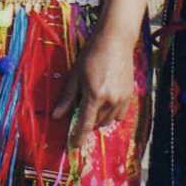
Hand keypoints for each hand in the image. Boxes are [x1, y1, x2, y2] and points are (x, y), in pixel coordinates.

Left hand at [52, 30, 138, 151]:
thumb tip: (56, 116)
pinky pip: (120, 114)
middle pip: (96, 123)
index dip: (78, 137)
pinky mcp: (129, 95)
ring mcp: (122, 98)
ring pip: (108, 120)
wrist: (116, 41)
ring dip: (98, 119)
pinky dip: (111, 114)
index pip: (85, 124)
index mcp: (94, 95)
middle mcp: (110, 100)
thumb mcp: (75, 75)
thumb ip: (67, 98)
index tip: (73, 145)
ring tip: (92, 105)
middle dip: (87, 123)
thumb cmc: (92, 54)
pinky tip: (105, 104)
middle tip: (79, 113)